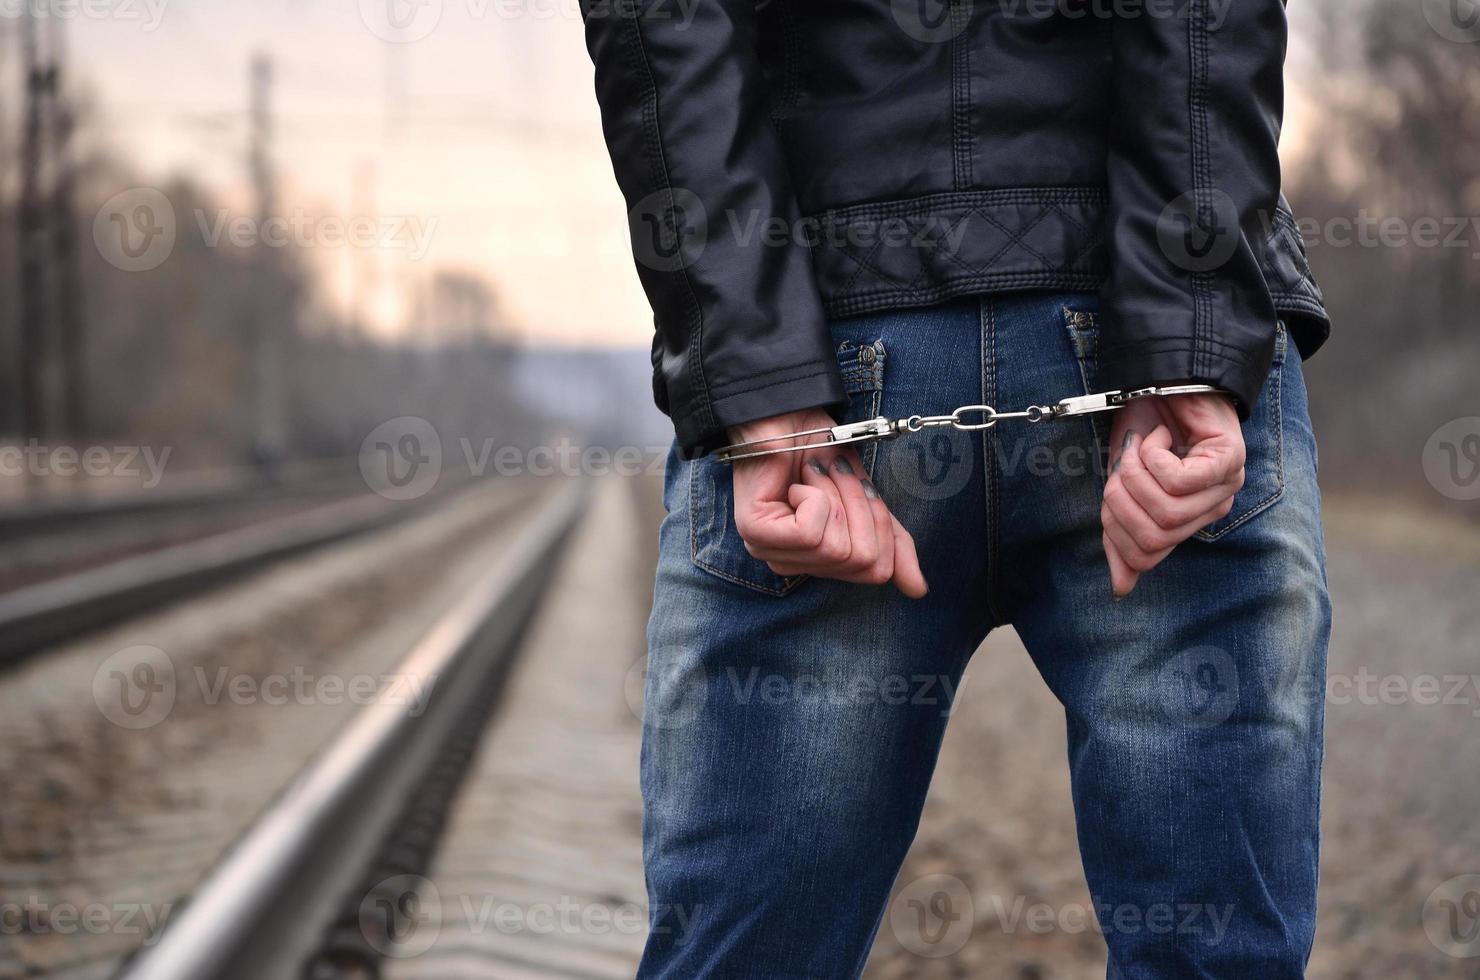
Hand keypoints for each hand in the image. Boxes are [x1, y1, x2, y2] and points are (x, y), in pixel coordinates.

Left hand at [726, 408, 927, 597]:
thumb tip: (919, 590)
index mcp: (816, 563)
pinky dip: (816, 496)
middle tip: (836, 474)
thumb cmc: (821, 450)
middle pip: (861, 561)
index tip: (862, 487)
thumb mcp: (867, 500)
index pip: (875, 571)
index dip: (882, 527)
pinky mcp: (757, 532)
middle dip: (860, 507)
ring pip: (836, 548)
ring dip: (836, 495)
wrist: (788, 414)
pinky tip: (797, 483)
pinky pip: (811, 532)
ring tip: (815, 473)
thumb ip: (891, 542)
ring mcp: (770, 551)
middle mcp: (790, 564)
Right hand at [1102, 392, 1244, 597]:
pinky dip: (1154, 455)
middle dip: (1122, 500)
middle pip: (1154, 536)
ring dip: (1136, 473)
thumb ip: (1121, 532)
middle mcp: (1211, 509)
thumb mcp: (1123, 484)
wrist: (1163, 380)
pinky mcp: (1229, 461)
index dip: (1116, 530)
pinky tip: (1160, 436)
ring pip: (1166, 510)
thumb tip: (1121, 588)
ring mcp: (1225, 486)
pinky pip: (1178, 480)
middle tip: (1123, 465)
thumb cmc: (1144, 429)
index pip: (1148, 555)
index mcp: (1187, 521)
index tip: (1109, 495)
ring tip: (1141, 446)